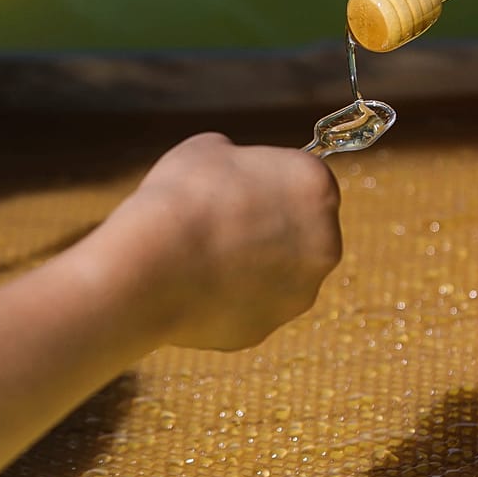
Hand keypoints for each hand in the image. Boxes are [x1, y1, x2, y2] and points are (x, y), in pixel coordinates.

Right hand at [92, 133, 341, 350]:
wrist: (152, 264)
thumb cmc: (182, 196)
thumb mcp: (209, 149)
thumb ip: (238, 160)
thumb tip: (236, 173)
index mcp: (318, 187)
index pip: (307, 181)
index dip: (272, 181)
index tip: (241, 187)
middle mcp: (326, 243)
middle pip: (303, 231)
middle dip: (271, 227)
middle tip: (224, 222)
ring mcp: (301, 292)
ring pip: (279, 274)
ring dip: (253, 265)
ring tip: (203, 255)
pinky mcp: (269, 327)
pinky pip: (251, 306)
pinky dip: (230, 298)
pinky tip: (196, 285)